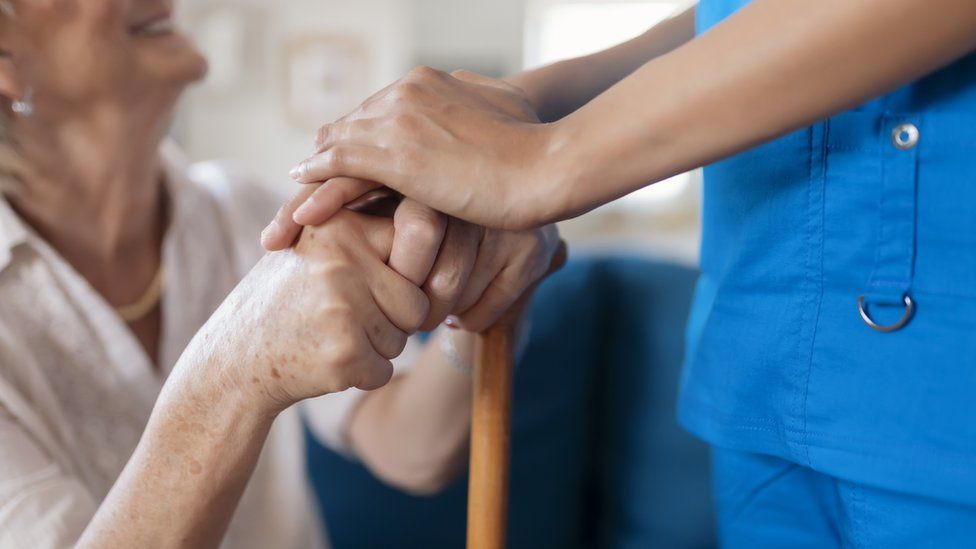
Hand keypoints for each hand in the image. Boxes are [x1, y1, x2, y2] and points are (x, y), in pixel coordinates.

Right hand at [180, 210, 429, 412]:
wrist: (235, 357)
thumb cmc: (291, 297)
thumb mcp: (320, 246)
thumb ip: (372, 231)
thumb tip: (447, 218)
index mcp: (341, 224)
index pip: (421, 237)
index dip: (411, 270)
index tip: (386, 280)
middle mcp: (343, 259)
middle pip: (417, 300)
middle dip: (394, 319)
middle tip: (347, 317)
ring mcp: (343, 306)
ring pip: (404, 338)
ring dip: (377, 347)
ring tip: (330, 334)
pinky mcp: (344, 352)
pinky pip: (386, 370)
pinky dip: (363, 374)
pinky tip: (324, 359)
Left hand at [283, 67, 562, 230]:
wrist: (549, 166)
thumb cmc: (537, 148)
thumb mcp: (503, 112)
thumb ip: (476, 102)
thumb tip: (465, 95)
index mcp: (426, 82)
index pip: (372, 115)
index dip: (354, 147)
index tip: (343, 175)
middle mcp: (405, 91)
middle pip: (347, 130)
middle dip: (325, 164)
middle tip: (302, 196)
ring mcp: (398, 118)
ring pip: (335, 149)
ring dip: (309, 183)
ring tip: (289, 217)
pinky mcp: (396, 153)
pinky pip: (339, 167)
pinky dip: (316, 186)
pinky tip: (302, 210)